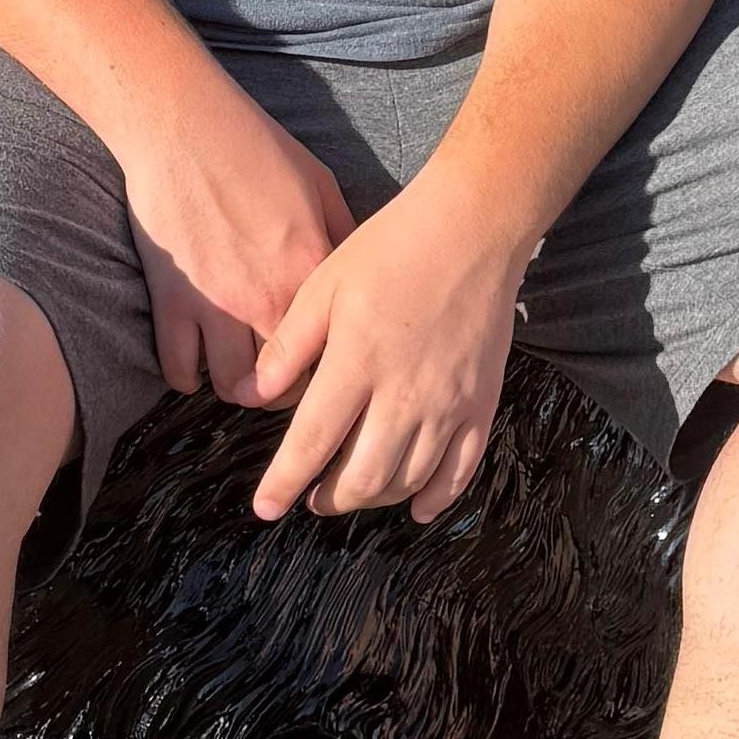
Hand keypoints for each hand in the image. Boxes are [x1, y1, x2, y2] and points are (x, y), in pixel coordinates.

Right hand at [119, 78, 359, 406]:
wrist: (184, 124)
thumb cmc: (255, 145)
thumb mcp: (321, 184)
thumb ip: (344, 236)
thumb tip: (361, 274)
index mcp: (313, 270)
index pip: (337, 351)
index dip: (335, 368)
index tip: (329, 368)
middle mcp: (268, 298)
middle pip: (288, 385)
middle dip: (289, 392)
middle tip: (285, 382)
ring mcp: (216, 305)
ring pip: (234, 387)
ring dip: (240, 388)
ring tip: (242, 375)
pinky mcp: (172, 301)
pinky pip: (179, 369)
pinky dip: (188, 375)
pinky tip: (197, 361)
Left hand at [249, 171, 531, 526]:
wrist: (473, 228)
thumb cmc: (392, 248)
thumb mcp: (325, 284)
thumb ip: (290, 344)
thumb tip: (257, 394)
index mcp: (357, 362)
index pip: (313, 442)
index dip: (285, 483)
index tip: (265, 509)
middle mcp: (404, 394)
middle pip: (362, 476)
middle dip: (330, 498)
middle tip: (311, 498)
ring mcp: (448, 404)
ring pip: (407, 481)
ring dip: (375, 499)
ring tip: (352, 492)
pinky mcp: (481, 403)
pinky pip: (460, 471)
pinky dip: (436, 499)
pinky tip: (417, 509)